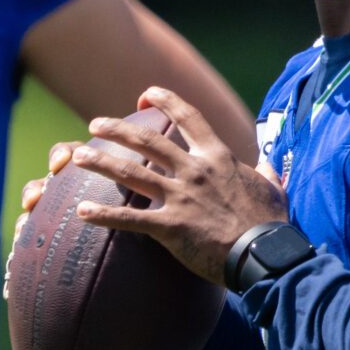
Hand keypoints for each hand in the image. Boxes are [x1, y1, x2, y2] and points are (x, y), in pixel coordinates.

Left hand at [61, 87, 291, 285]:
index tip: (146, 95)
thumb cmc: (271, 224)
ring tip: (77, 155)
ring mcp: (181, 198)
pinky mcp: (170, 227)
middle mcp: (194, 171)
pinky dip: (103, 214)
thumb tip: (267, 166)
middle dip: (118, 129)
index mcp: (218, 157)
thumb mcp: (272, 189)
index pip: (188, 117)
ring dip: (101, 161)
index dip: (166, 101)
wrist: (266, 254)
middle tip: (96, 124)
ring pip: (131, 173)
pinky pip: (129, 219)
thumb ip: (265, 173)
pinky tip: (82, 211)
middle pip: (148, 141)